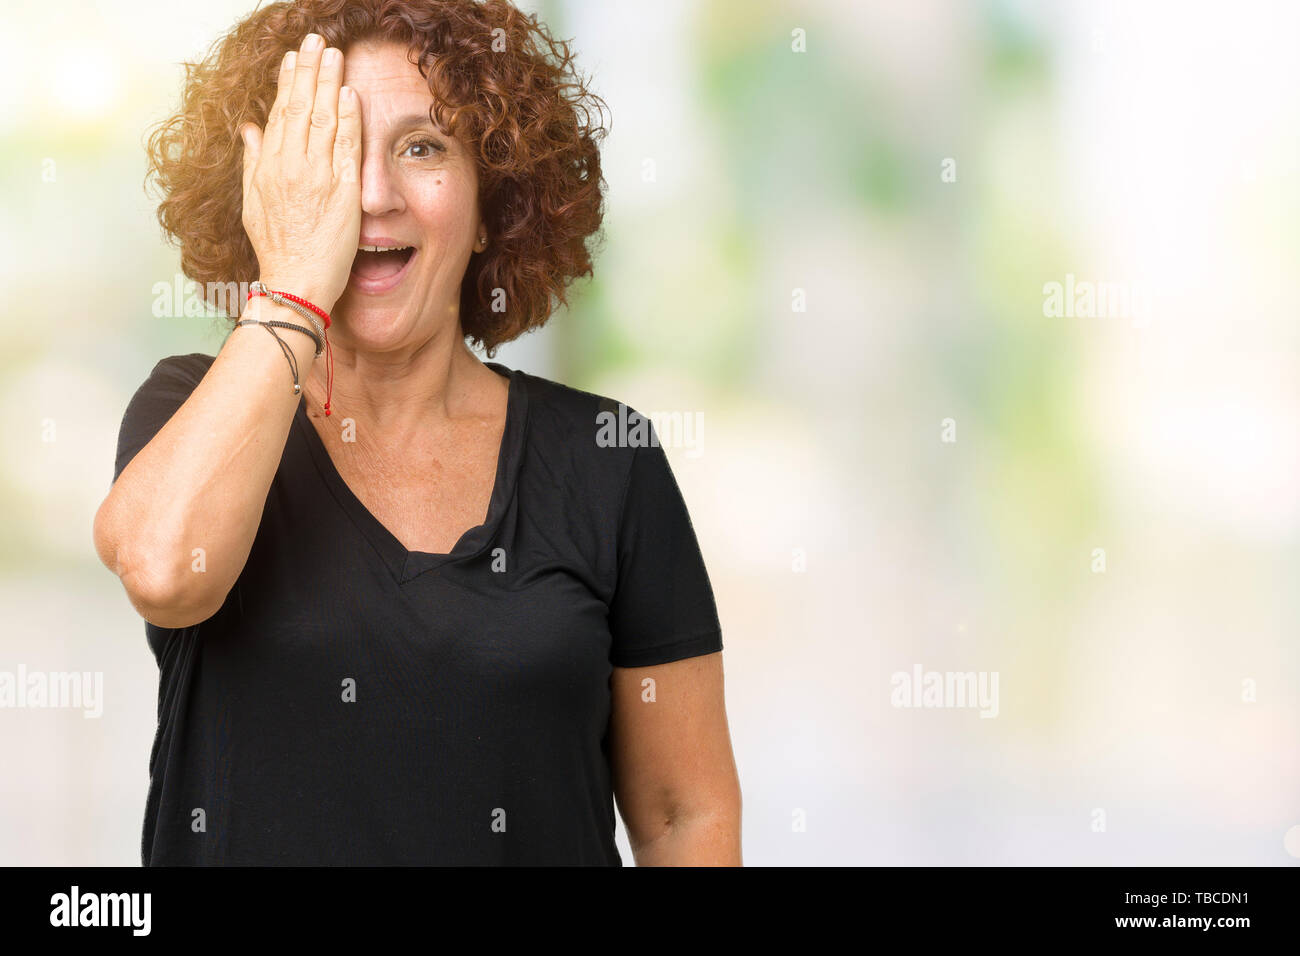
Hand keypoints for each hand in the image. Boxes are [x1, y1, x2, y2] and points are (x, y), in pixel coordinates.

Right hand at [238, 33, 360, 312]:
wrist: (296, 283)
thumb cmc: (277, 250)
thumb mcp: (253, 203)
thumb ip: (252, 162)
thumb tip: (249, 129)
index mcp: (268, 167)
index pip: (279, 113)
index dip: (288, 81)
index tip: (294, 57)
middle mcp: (290, 166)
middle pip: (299, 107)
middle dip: (309, 70)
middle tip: (316, 40)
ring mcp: (316, 177)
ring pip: (322, 118)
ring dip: (329, 83)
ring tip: (335, 54)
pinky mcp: (342, 191)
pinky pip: (345, 147)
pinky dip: (347, 118)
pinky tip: (350, 94)